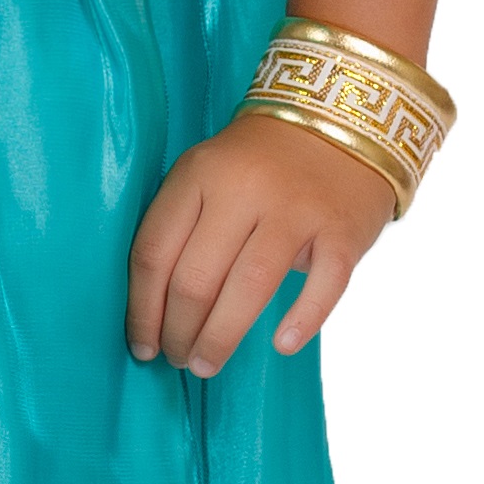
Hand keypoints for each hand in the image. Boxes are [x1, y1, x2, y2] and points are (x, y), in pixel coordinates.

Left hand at [125, 113, 389, 375]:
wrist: (340, 119)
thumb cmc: (259, 163)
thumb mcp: (208, 173)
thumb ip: (182, 225)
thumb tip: (154, 311)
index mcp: (199, 174)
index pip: (154, 253)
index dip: (141, 310)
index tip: (141, 345)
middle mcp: (244, 190)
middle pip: (196, 279)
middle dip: (179, 332)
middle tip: (178, 360)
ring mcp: (297, 210)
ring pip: (249, 289)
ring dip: (221, 338)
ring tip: (207, 365)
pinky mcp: (342, 231)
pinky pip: (322, 286)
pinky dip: (302, 321)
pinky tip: (281, 345)